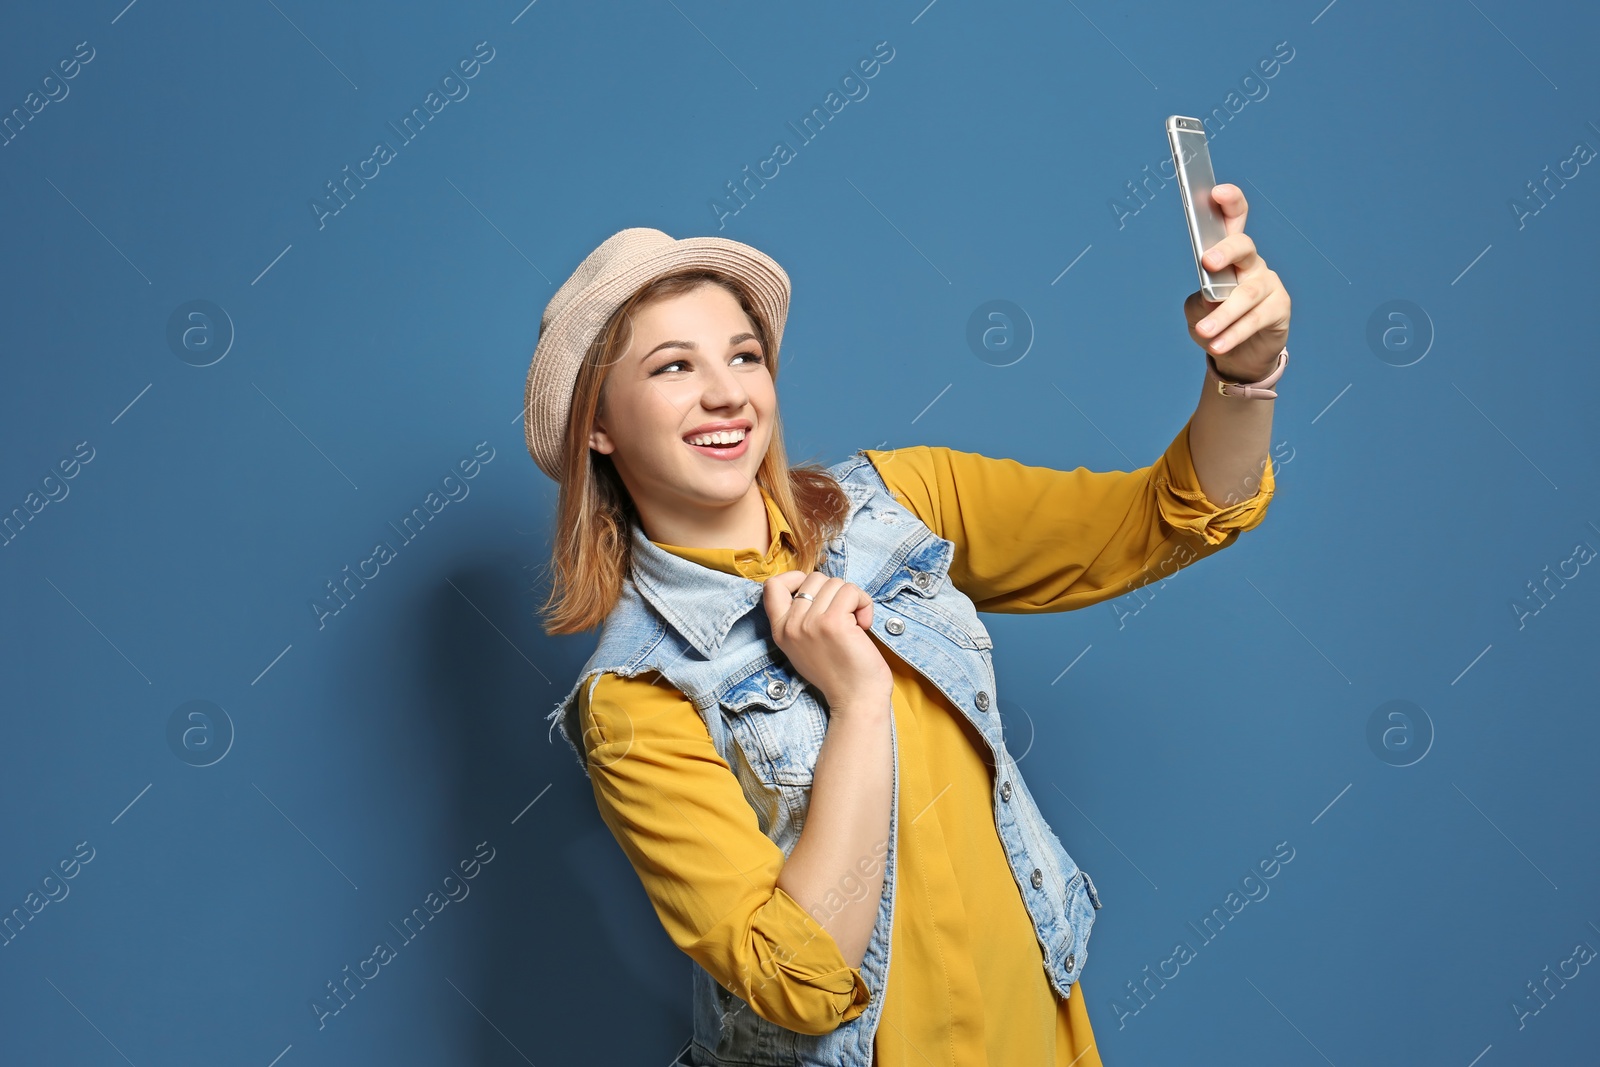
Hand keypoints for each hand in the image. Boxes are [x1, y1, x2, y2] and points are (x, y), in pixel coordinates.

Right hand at [762, 570, 891, 714]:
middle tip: (844, 617)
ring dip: (853, 599)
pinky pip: (851, 591)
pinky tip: (865, 624)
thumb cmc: (838, 672)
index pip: (772, 585)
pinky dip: (864, 603)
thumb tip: (814, 587)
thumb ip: (800, 618)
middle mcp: (790, 626)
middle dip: (835, 592)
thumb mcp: (803, 646)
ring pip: (835, 582)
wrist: (856, 700)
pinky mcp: (833, 622)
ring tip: (855, 624)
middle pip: (813, 578)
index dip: (795, 578)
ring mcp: (810, 623)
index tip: (817, 594)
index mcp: (780, 630)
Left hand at [1184, 183, 1291, 380]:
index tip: (1217, 191)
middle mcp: (1251, 263)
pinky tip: (1218, 344)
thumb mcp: (1198, 311)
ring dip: (1224, 313)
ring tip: (1203, 331)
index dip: (1229, 202)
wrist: (1238, 356)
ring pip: (1247, 292)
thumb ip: (1200, 300)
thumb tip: (1209, 296)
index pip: (1233, 220)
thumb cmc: (1215, 323)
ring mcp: (1268, 283)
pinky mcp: (1279, 307)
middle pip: (1244, 246)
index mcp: (1229, 255)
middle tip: (1207, 262)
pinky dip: (1235, 333)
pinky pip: (1256, 318)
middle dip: (1226, 250)